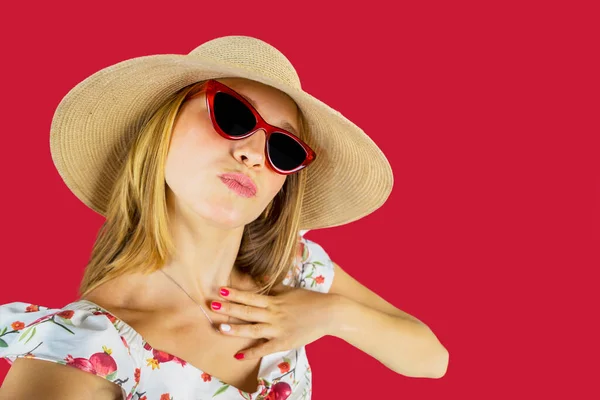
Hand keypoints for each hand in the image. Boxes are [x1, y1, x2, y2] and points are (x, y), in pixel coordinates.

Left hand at [210, 283, 336, 359]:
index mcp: (274, 301)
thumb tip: (259, 280)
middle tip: (213, 306)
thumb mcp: (289, 290)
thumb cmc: (309, 300)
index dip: (235, 294)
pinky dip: (251, 352)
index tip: (220, 290)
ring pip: (253, 330)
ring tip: (221, 328)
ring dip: (236, 329)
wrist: (329, 313)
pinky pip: (265, 348)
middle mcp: (274, 314)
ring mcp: (278, 329)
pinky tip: (238, 355)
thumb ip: (273, 287)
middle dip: (229, 309)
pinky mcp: (284, 342)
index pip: (251, 297)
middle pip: (248, 312)